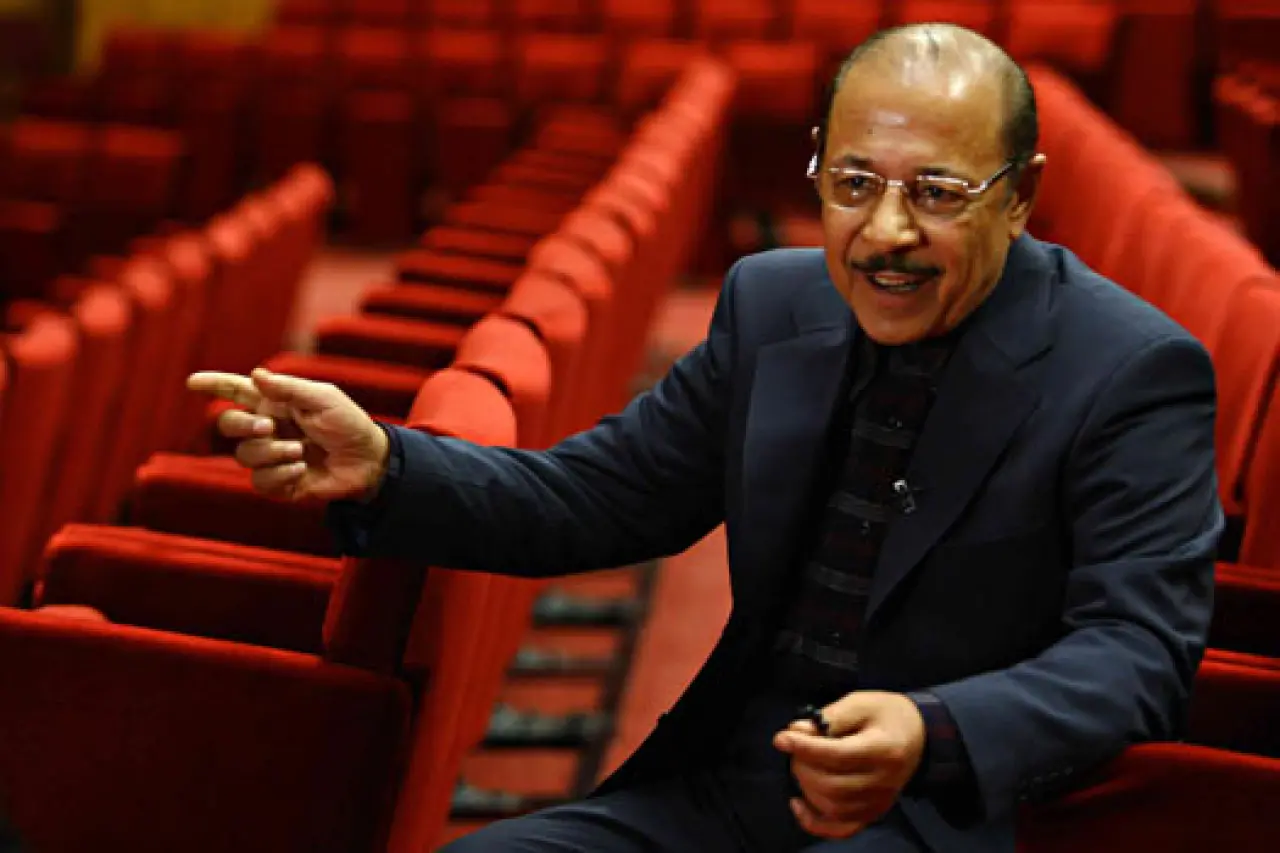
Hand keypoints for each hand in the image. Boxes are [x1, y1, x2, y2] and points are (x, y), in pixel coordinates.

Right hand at [187, 368, 389, 502]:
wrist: (368, 461)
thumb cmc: (348, 424)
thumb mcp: (324, 399)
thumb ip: (290, 389)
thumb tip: (256, 375)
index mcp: (275, 403)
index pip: (236, 390)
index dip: (213, 385)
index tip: (192, 382)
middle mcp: (267, 428)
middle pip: (228, 424)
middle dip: (242, 425)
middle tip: (268, 427)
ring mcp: (271, 456)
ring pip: (244, 455)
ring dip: (271, 453)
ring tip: (299, 452)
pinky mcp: (279, 482)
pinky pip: (260, 481)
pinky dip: (279, 475)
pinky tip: (301, 470)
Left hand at [773, 691, 925, 838]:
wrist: (919, 735)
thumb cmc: (886, 714)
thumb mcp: (860, 703)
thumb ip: (829, 717)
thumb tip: (797, 731)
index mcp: (883, 750)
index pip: (838, 755)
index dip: (805, 748)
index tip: (782, 738)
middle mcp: (883, 782)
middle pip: (832, 785)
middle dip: (803, 765)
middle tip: (796, 747)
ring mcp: (879, 802)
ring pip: (833, 807)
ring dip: (806, 787)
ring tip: (802, 764)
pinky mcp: (873, 812)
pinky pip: (841, 828)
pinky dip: (814, 822)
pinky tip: (798, 803)